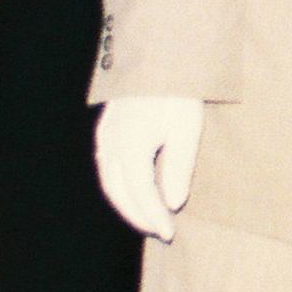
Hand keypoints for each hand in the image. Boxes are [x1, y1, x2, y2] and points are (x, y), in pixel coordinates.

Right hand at [93, 95, 202, 239]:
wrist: (156, 57)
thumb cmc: (176, 93)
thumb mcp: (186, 130)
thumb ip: (178, 168)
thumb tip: (172, 204)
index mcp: (131, 147)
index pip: (141, 194)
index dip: (154, 217)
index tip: (170, 234)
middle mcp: (111, 146)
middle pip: (120, 193)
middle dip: (139, 216)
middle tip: (161, 233)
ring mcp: (105, 138)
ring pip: (111, 182)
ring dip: (128, 204)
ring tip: (150, 219)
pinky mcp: (106, 131)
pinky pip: (109, 168)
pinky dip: (121, 187)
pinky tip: (136, 193)